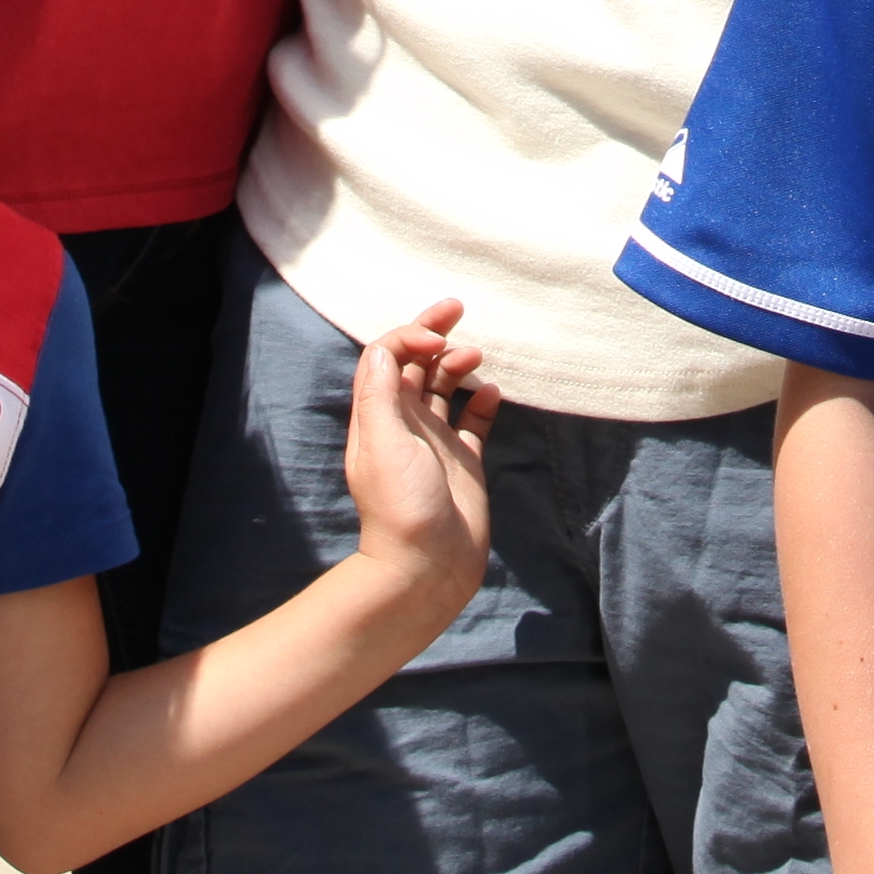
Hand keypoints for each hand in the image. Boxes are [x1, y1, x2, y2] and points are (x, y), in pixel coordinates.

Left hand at [337, 301, 498, 607]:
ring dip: (458, 364)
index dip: (409, 337)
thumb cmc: (401, 506)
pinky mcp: (465, 462)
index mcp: (379, 416)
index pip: (387, 357)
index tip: (436, 339)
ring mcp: (436, 443)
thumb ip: (380, 393)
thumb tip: (384, 347)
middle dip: (433, 333)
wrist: (427, 567)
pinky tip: (494, 392)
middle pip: (416, 365)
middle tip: (457, 307)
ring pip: (446, 387)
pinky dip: (484, 402)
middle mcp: (406, 424)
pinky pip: (475, 421)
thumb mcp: (382, 442)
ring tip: (476, 356)